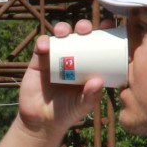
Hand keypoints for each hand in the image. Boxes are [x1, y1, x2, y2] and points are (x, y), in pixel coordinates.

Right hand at [20, 17, 107, 138]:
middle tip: (85, 29)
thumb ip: (91, 96)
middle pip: (79, 35)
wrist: (41, 121)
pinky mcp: (38, 61)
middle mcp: (72, 57)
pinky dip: (42, 42)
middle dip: (82, 26)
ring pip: (60, 36)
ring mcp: (55, 57)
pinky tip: (45, 46)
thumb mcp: (82, 105)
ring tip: (64, 32)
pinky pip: (40, 46)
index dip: (103, 32)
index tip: (108, 25)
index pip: (98, 44)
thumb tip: (99, 81)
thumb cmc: (67, 112)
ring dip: (62, 29)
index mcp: (88, 64)